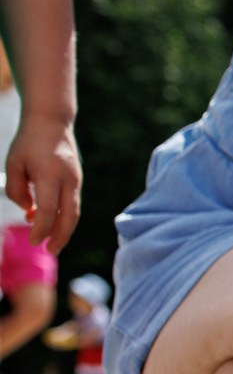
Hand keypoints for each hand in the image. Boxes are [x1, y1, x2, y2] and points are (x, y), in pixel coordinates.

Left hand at [5, 113, 81, 250]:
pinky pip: (71, 203)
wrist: (52, 121)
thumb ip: (17, 190)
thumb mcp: (13, 164)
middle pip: (69, 216)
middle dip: (61, 236)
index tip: (34, 242)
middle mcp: (69, 180)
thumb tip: (28, 210)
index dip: (41, 228)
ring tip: (49, 241)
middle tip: (51, 252)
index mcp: (51, 175)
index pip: (48, 209)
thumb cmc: (28, 142)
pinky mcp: (76, 180)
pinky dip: (61, 215)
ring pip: (73, 211)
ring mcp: (76, 180)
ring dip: (62, 228)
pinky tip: (44, 218)